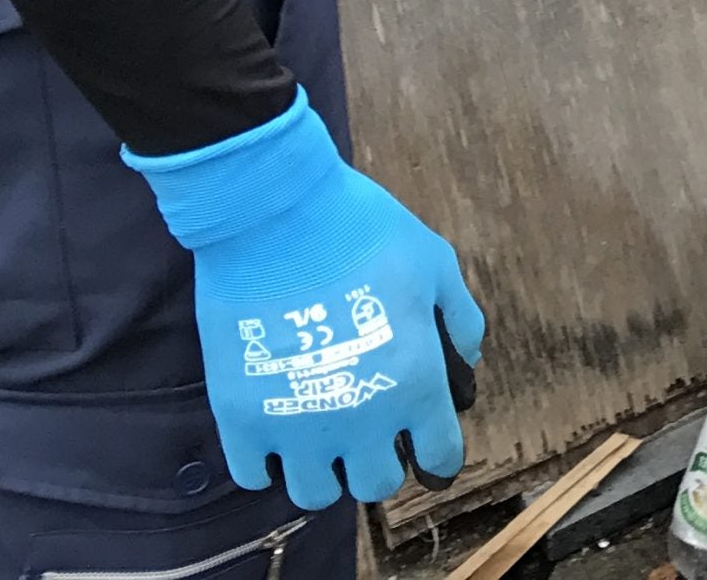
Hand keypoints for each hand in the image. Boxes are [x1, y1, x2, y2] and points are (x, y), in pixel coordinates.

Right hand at [127, 90, 485, 508]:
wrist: (277, 214)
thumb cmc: (365, 231)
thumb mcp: (435, 263)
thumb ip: (458, 317)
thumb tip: (467, 358)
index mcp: (415, 383)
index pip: (439, 457)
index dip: (436, 451)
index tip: (424, 442)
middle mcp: (361, 419)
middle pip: (375, 484)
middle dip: (377, 461)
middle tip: (368, 430)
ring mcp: (295, 425)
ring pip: (314, 493)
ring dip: (323, 470)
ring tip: (319, 435)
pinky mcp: (239, 418)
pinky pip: (252, 475)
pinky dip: (265, 462)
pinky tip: (275, 429)